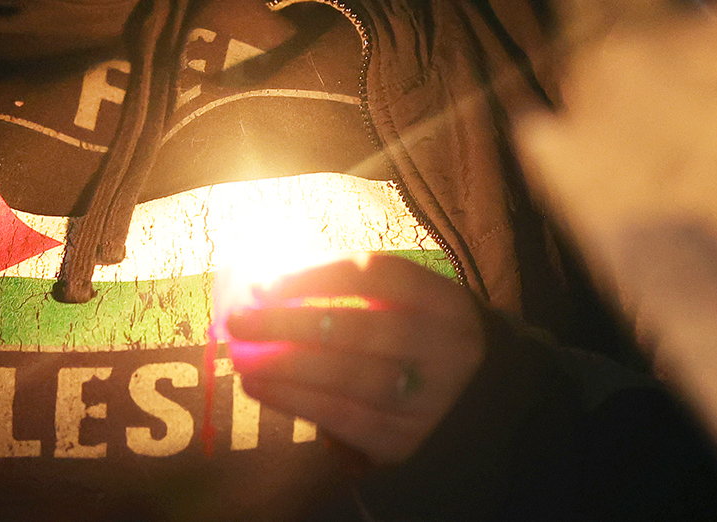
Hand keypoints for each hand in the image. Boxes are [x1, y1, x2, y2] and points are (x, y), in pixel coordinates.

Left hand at [223, 254, 485, 464]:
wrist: (475, 409)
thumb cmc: (422, 344)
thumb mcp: (413, 309)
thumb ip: (358, 292)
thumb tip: (274, 281)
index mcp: (448, 305)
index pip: (382, 277)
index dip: (320, 275)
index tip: (268, 280)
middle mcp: (446, 351)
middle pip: (362, 329)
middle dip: (293, 321)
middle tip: (241, 318)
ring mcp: (428, 400)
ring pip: (349, 377)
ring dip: (287, 364)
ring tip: (241, 355)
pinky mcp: (404, 441)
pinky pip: (342, 418)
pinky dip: (294, 400)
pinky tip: (259, 386)